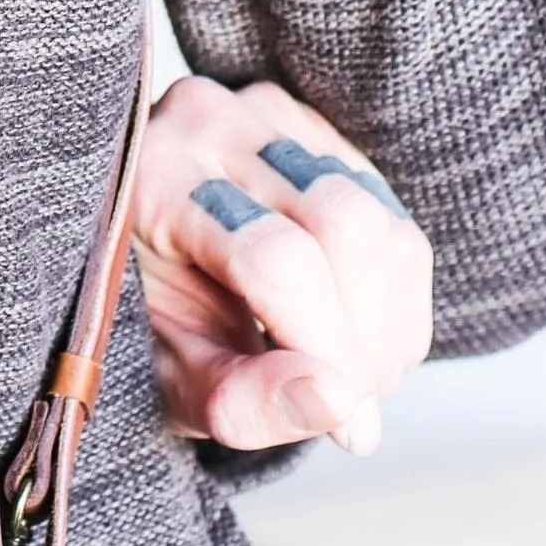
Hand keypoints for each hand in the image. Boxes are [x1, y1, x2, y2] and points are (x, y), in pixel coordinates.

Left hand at [132, 74, 432, 456]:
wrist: (148, 273)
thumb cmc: (147, 330)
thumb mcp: (166, 380)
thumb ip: (236, 399)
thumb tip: (332, 402)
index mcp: (156, 175)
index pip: (272, 256)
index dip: (324, 346)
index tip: (347, 424)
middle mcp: (214, 124)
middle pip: (343, 224)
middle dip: (364, 338)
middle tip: (349, 407)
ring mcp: (274, 121)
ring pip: (382, 225)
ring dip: (387, 327)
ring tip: (348, 380)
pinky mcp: (323, 138)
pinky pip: (398, 225)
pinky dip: (395, 305)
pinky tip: (352, 338)